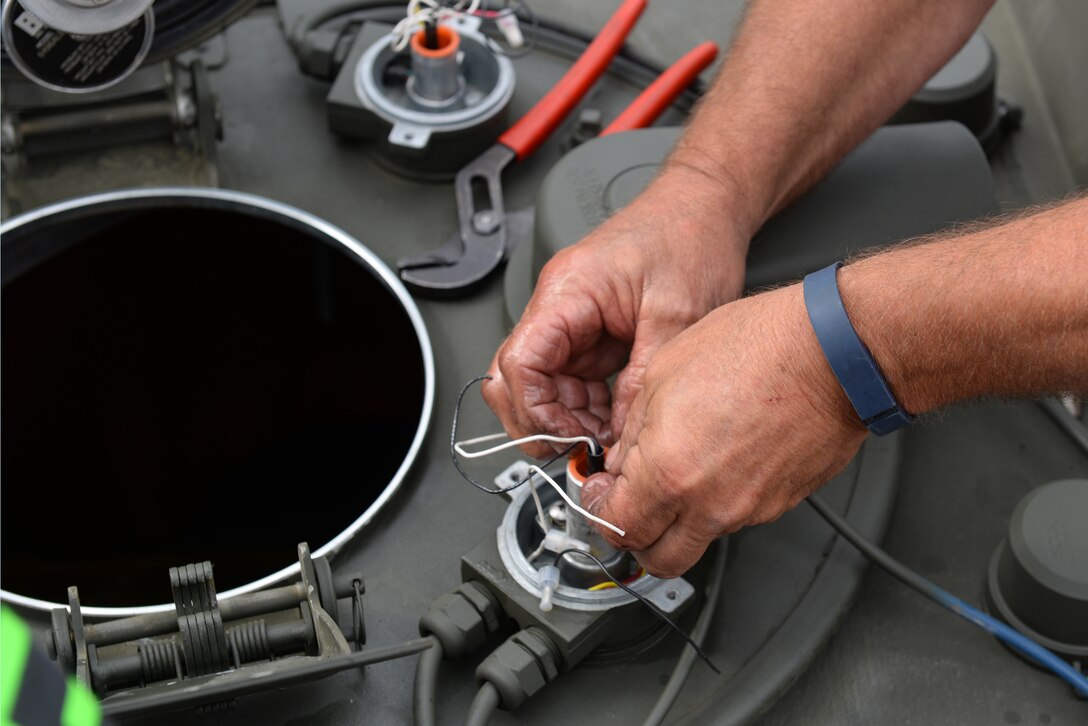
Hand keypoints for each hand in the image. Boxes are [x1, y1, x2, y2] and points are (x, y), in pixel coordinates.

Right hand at [483, 165, 752, 457]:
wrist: (707, 207)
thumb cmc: (689, 236)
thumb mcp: (677, 316)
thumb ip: (642, 378)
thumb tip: (619, 432)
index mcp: (567, 292)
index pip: (518, 363)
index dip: (535, 411)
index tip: (568, 437)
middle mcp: (559, 306)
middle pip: (515, 379)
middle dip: (541, 421)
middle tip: (580, 447)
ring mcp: (572, 321)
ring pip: (541, 386)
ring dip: (568, 418)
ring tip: (607, 436)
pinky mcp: (591, 333)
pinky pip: (571, 382)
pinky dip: (587, 408)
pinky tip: (615, 418)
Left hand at [582, 283, 867, 577]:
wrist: (832, 350)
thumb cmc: (758, 347)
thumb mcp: (663, 371)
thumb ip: (633, 430)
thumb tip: (622, 460)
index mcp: (668, 473)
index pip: (617, 528)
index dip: (599, 513)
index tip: (601, 496)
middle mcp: (709, 504)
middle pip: (658, 559)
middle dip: (636, 537)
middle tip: (630, 506)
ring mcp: (750, 510)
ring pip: (698, 539)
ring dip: (679, 519)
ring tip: (680, 469)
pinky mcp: (780, 503)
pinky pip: (736, 517)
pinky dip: (718, 501)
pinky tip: (719, 458)